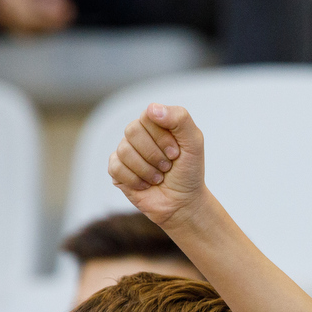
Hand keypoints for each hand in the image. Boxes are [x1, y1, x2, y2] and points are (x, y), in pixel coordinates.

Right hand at [109, 105, 207, 230]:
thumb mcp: (194, 143)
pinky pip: (116, 168)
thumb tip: (152, 109)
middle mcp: (138, 134)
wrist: (183, 202)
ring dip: (147, 170)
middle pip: (132, 131)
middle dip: (155, 154)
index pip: (148, 116)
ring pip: (124, 150)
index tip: (176, 153)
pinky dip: (136, 180)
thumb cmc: (189, 171)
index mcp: (155, 123)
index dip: (162, 137)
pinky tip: (146, 185)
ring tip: (159, 178)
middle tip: (168, 167)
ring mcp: (125, 151)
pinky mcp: (116, 170)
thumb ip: (180, 119)